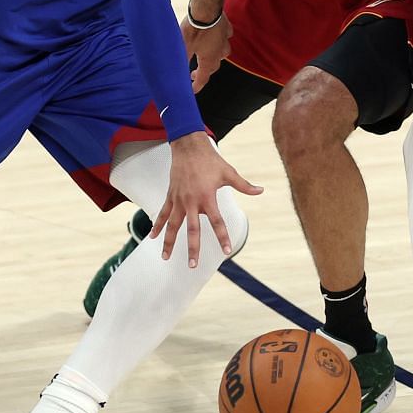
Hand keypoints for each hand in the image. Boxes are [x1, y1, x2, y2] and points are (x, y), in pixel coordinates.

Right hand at [152, 134, 262, 267]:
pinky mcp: (170, 196)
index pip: (217, 222)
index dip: (222, 237)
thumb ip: (244, 185)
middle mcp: (191, 202)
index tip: (226, 251)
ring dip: (169, 242)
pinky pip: (162, 214)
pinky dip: (157, 225)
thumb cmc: (210, 160)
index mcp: (207, 198)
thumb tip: (260, 191)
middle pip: (192, 230)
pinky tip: (151, 237)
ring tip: (166, 258)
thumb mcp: (229, 172)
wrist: (188, 146)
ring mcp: (178, 200)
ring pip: (173, 225)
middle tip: (193, 265)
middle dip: (192, 249)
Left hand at [182, 9, 231, 90]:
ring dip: (214, 57)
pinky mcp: (226, 28)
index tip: (192, 91)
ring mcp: (225, 40)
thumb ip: (180, 61)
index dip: (197, 86)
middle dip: (204, 72)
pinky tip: (217, 37)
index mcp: (209, 60)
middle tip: (194, 74)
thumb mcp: (183, 47)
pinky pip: (226, 37)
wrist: (206, 9)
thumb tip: (173, 72)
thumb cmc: (193, 29)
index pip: (203, 78)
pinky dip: (220, 40)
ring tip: (206, 55)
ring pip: (222, 53)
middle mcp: (219, 52)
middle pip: (213, 67)